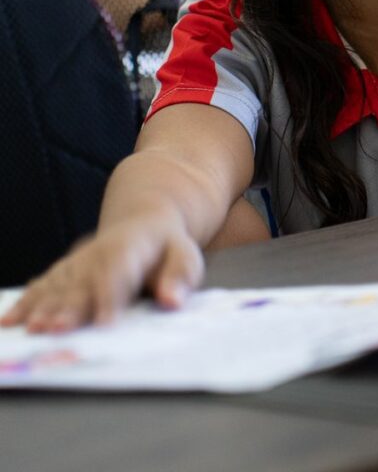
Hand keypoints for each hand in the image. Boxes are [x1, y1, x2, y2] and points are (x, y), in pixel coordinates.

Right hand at [0, 215, 203, 332]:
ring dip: (43, 307)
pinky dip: (26, 302)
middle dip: (70, 306)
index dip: (111, 295)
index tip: (106, 323)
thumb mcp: (185, 257)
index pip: (119, 271)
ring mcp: (77, 261)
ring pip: (58, 285)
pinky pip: (42, 285)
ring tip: (33, 328)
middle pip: (83, 281)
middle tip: (57, 329)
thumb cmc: (167, 248)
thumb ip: (180, 277)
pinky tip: (10, 321)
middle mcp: (98, 252)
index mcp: (131, 246)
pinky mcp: (64, 270)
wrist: (144, 224)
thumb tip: (173, 300)